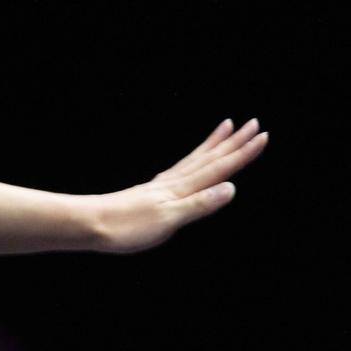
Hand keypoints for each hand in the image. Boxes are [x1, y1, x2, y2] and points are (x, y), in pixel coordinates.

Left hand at [90, 118, 268, 253]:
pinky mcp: (150, 193)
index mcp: (181, 189)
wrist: (88, 224)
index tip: (262, 135)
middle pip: (209, 158)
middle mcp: (173, 183)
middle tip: (252, 123)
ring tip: (226, 127)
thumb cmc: (126, 227)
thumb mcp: (168, 220)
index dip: (242, 154)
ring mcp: (161, 186)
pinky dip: (193, 160)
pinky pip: (181, 169)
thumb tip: (231, 188)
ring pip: (195, 160)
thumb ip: (199, 205)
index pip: (219, 168)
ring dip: (213, 144)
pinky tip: (191, 163)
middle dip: (233, 142)